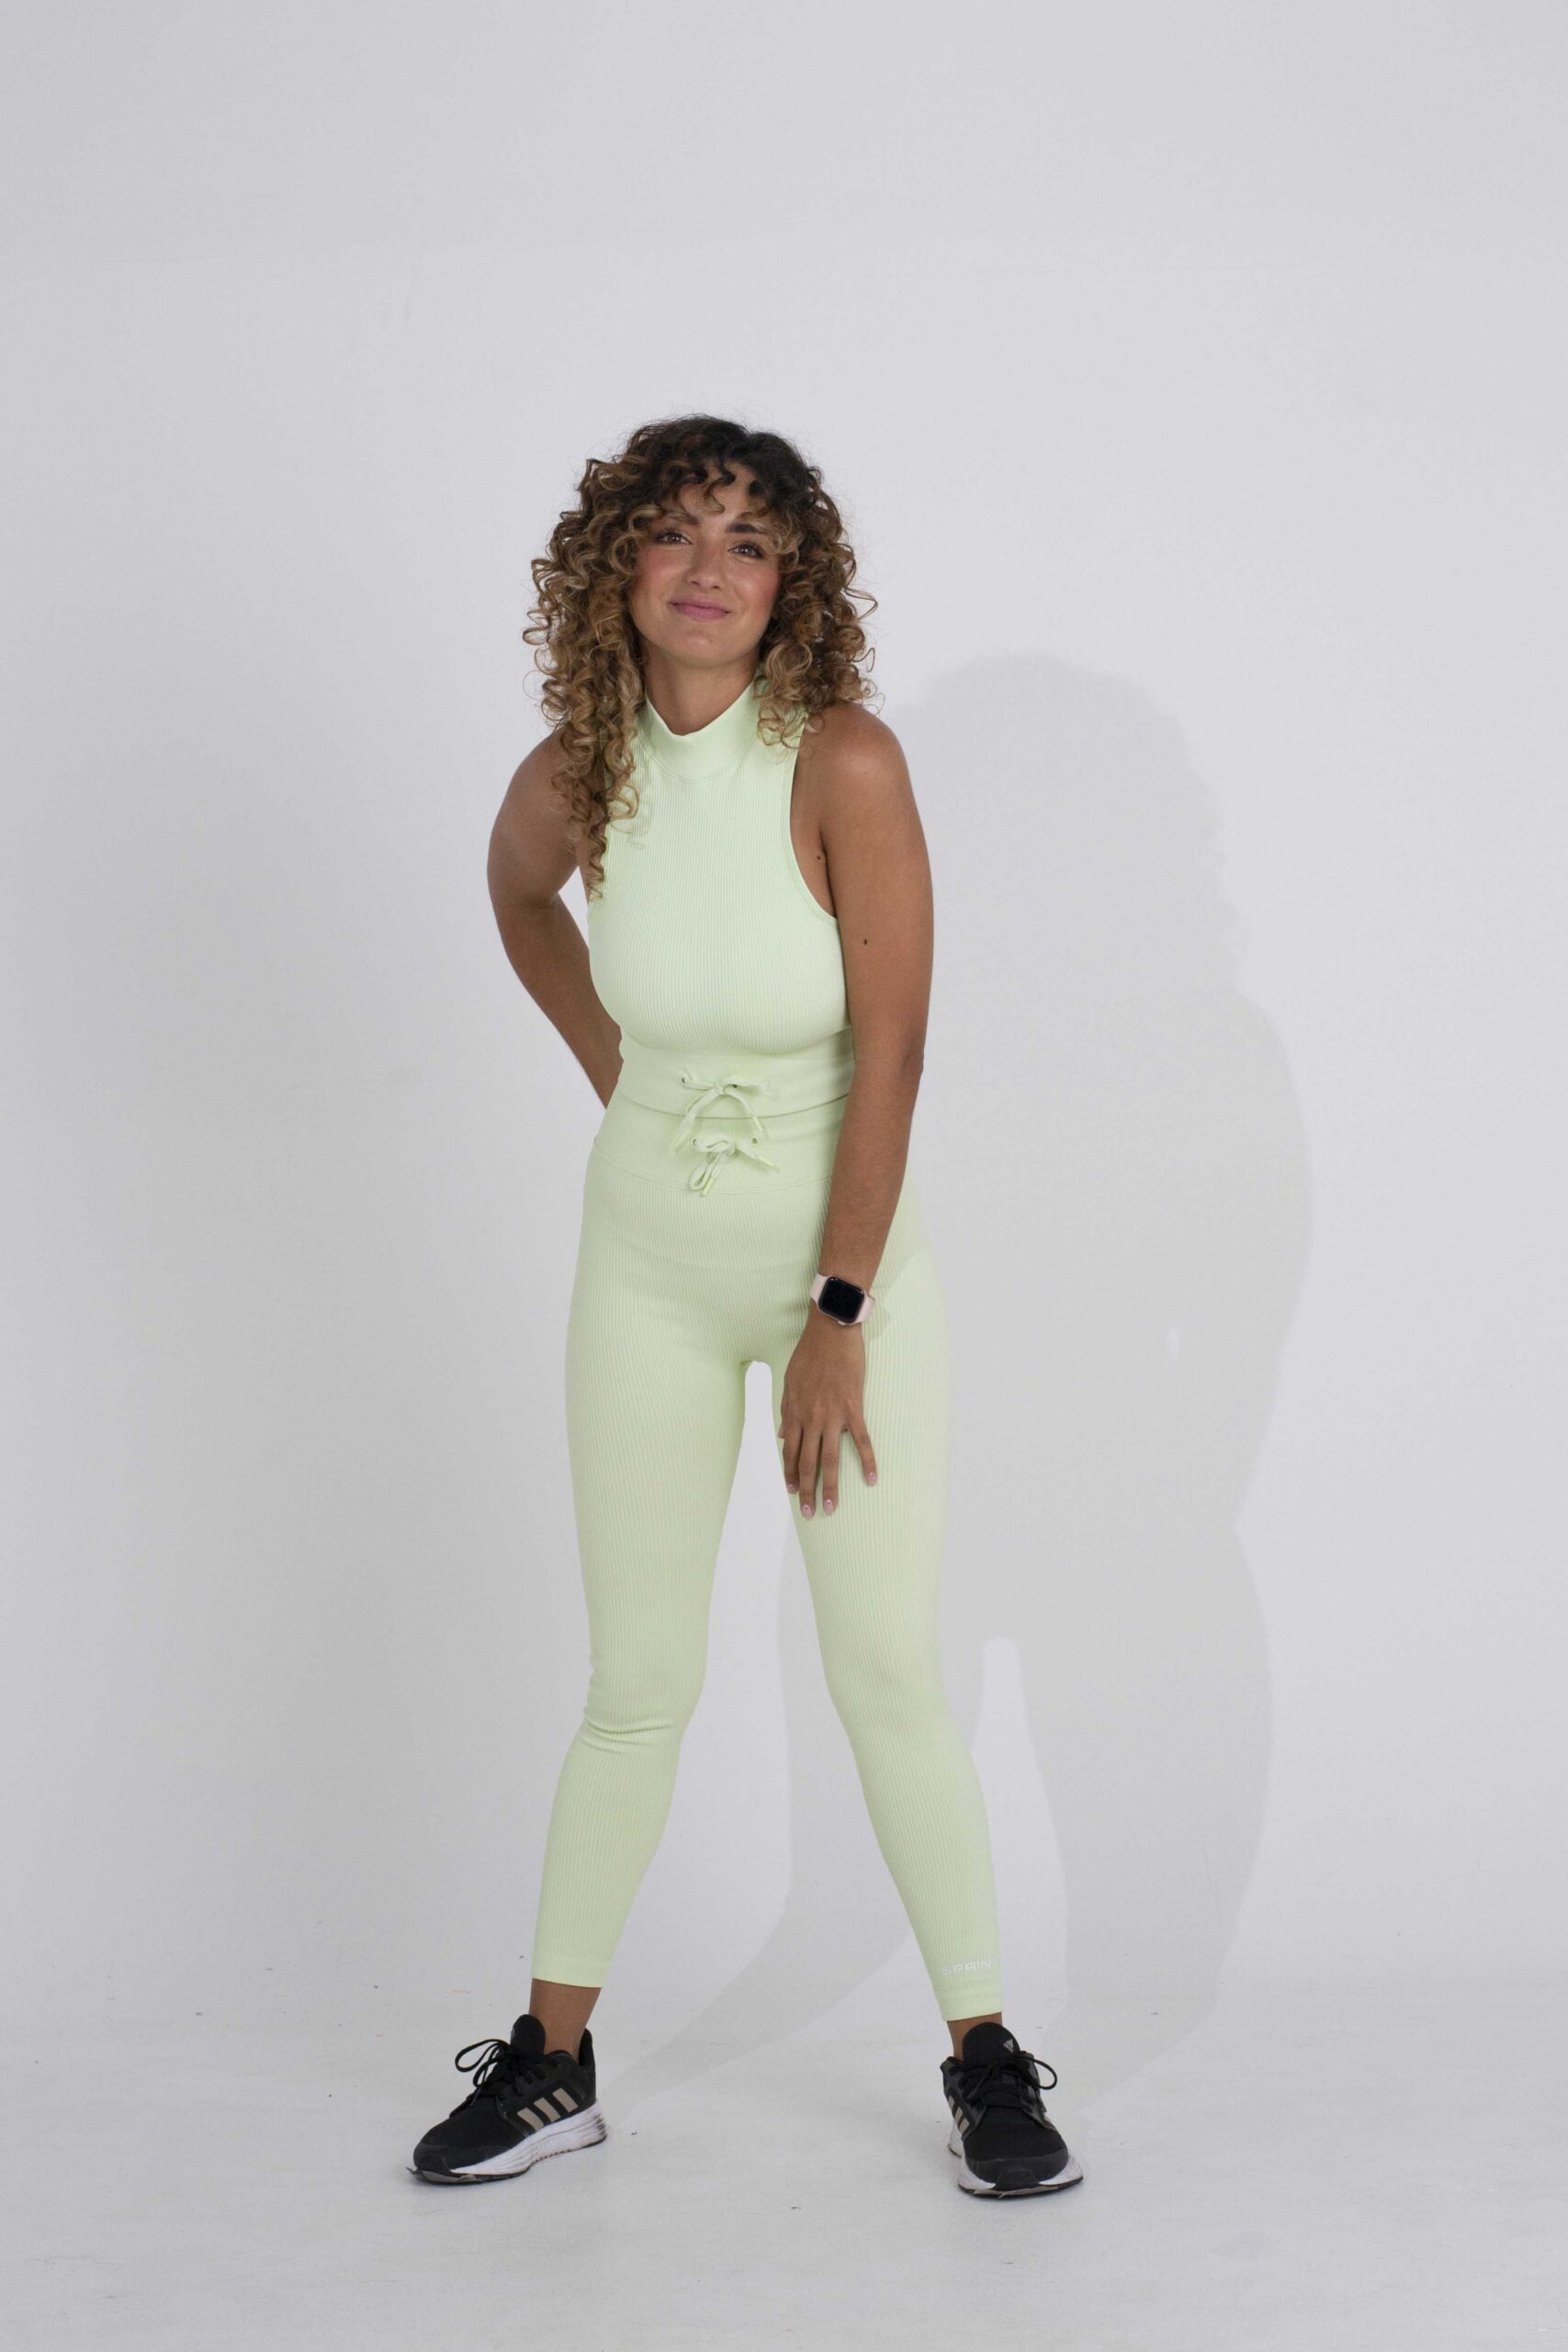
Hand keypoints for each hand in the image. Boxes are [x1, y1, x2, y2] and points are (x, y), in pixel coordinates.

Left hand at [778, 1310, 878, 1517]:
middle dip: (807, 1490)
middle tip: (809, 1513)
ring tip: (832, 1507)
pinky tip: (872, 1479)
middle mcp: (811, 1419)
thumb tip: (782, 1434)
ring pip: (830, 1459)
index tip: (792, 1492)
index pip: (790, 1452)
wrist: (830, 1332)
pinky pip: (862, 1441)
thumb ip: (786, 1411)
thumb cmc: (809, 1354)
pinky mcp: (854, 1409)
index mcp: (795, 1412)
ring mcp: (833, 1415)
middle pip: (807, 1462)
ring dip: (830, 1486)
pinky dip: (867, 1461)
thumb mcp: (789, 1382)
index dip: (789, 1474)